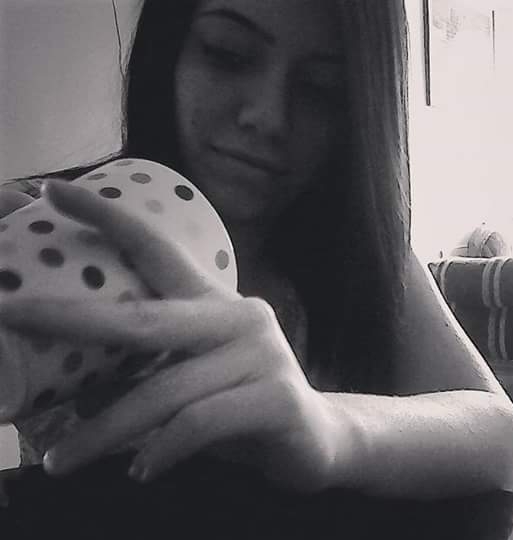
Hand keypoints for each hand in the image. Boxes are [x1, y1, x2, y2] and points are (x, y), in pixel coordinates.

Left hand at [0, 179, 349, 492]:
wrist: (317, 438)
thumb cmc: (241, 402)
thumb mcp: (192, 377)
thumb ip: (146, 372)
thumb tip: (73, 387)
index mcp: (213, 301)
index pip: (158, 248)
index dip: (109, 218)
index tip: (55, 193)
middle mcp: (238, 316)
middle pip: (146, 317)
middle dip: (72, 317)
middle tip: (11, 315)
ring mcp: (261, 355)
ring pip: (165, 389)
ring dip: (105, 429)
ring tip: (61, 458)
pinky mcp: (277, 399)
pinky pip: (201, 424)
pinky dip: (162, 449)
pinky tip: (141, 468)